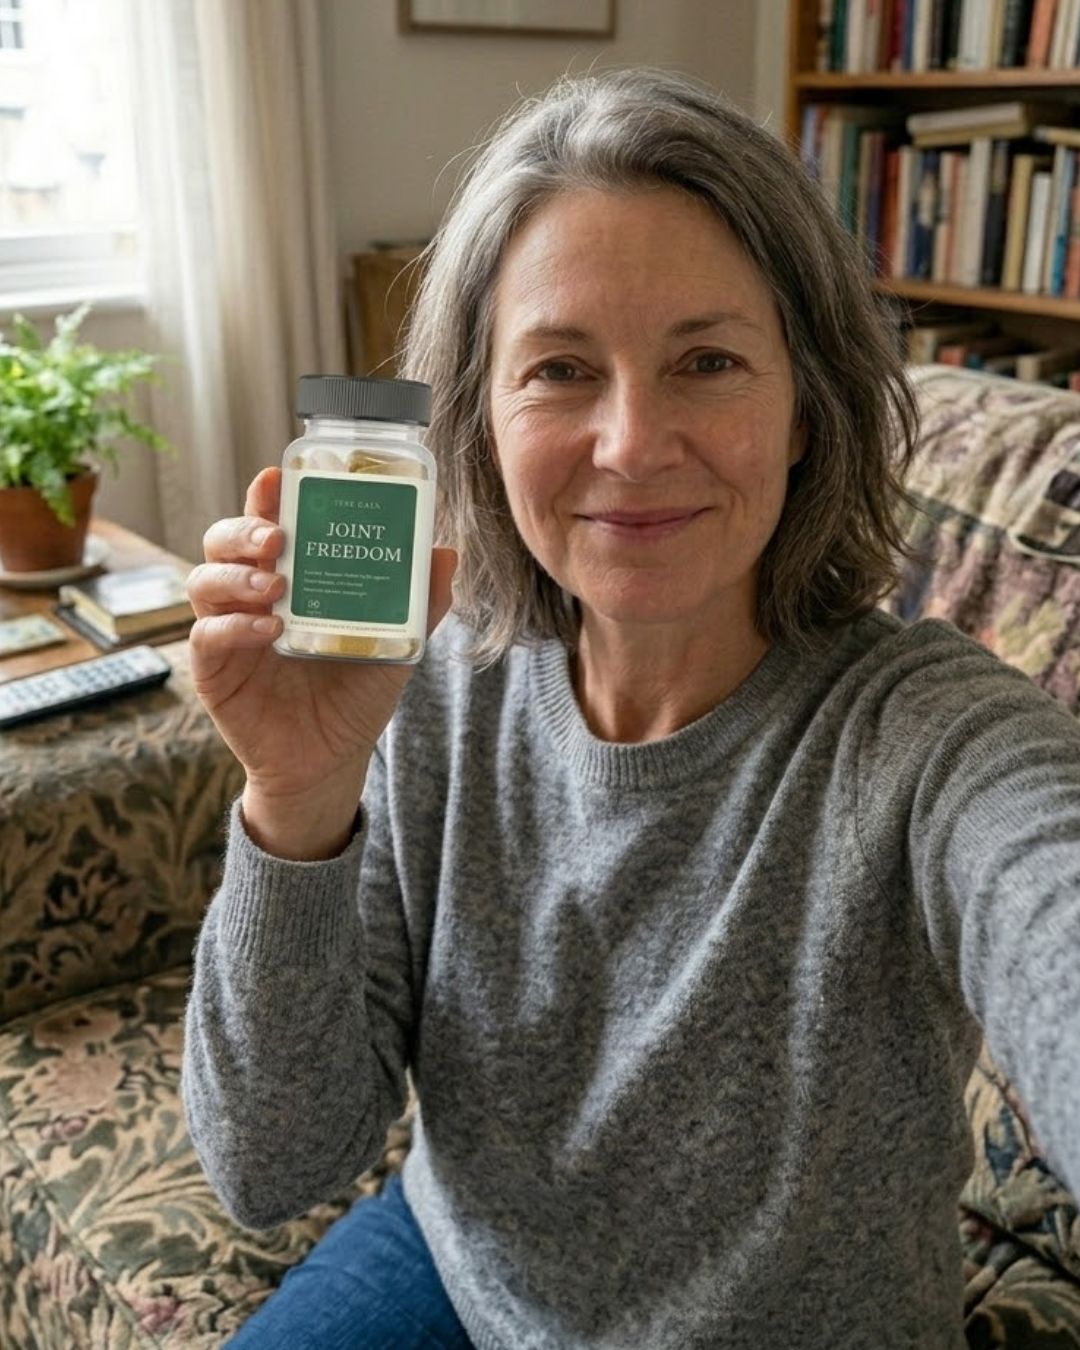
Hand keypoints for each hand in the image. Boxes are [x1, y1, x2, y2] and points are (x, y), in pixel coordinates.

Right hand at [187, 466, 455, 858]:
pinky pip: (206, 636)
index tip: (279, 477)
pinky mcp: (213, 670)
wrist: (330, 761)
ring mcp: (227, 629)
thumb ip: (420, 602)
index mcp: (289, 576)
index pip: (267, 522)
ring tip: (274, 582)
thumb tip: (446, 551)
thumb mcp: (395, 645)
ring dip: (236, 574)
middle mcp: (250, 594)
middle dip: (244, 529)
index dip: (266, 496)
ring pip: (204, 579)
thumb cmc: (354, 693)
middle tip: (277, 537)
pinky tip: (269, 630)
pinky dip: (234, 627)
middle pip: (223, 540)